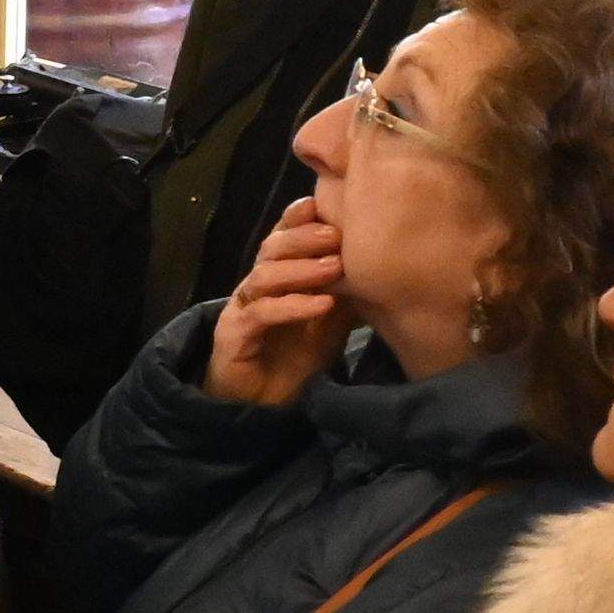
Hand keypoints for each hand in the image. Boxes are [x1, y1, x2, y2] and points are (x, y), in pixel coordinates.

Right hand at [206, 199, 346, 407]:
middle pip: (271, 248)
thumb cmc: (294, 360)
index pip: (282, 237)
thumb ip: (346, 295)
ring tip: (334, 268)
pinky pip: (261, 312)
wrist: (263, 407)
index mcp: (276, 278)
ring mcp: (241, 309)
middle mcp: (255, 287)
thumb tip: (379, 267)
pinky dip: (293, 305)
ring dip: (301, 269)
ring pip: (263, 275)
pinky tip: (321, 305)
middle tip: (336, 236)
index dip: (298, 219)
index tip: (323, 205)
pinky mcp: (234, 334)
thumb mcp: (331, 323)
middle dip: (303, 238)